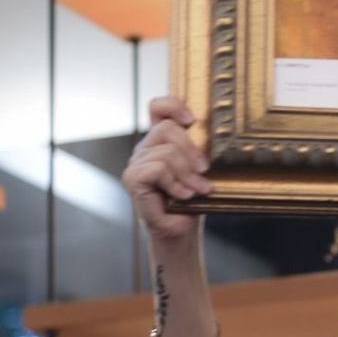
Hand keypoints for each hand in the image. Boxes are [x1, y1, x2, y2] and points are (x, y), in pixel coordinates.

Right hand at [121, 97, 211, 245]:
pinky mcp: (132, 178)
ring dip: (187, 174)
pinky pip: (158, 169)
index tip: (192, 121)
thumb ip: (198, 150)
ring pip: (166, 152)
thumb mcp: (200, 170)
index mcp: (161, 141)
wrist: (181, 231)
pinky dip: (175, 184)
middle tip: (204, 172)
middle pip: (167, 128)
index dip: (173, 105)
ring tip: (197, 191)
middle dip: (191, 150)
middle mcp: (145, 148)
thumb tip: (205, 133)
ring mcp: (137, 162)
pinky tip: (182, 196)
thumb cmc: (192, 201)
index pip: (158, 107)